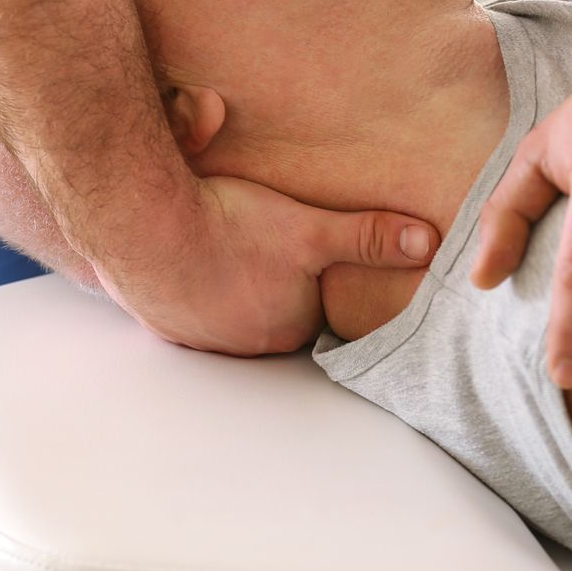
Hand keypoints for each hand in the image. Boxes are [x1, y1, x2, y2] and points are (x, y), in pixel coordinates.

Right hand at [97, 175, 437, 356]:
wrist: (144, 228)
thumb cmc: (230, 227)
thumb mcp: (310, 228)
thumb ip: (368, 237)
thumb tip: (427, 244)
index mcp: (289, 325)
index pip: (316, 309)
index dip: (315, 281)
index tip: (309, 256)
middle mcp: (247, 344)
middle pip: (275, 315)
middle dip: (275, 288)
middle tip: (269, 249)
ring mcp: (201, 338)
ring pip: (230, 315)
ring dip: (233, 290)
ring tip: (233, 252)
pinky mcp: (163, 323)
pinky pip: (188, 310)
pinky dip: (193, 288)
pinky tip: (192, 259)